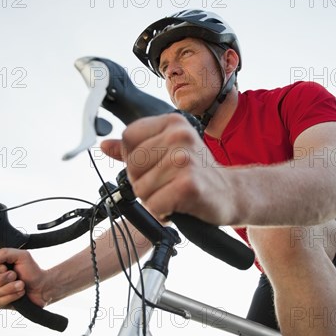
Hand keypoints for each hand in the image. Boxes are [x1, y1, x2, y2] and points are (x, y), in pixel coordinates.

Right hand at [0, 248, 49, 308]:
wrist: (44, 286)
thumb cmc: (32, 271)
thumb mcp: (21, 256)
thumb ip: (4, 253)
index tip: (5, 267)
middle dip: (3, 279)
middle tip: (15, 275)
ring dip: (9, 288)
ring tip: (21, 284)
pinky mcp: (2, 303)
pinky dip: (11, 297)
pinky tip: (20, 293)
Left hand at [100, 113, 237, 224]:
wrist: (231, 193)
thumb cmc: (199, 173)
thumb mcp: (169, 151)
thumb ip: (136, 148)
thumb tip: (105, 145)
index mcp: (173, 123)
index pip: (128, 138)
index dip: (135, 159)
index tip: (154, 167)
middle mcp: (180, 137)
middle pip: (132, 165)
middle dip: (144, 182)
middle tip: (167, 184)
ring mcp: (185, 160)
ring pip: (141, 188)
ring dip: (154, 200)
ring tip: (174, 194)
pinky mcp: (189, 185)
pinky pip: (154, 205)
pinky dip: (162, 212)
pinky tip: (177, 206)